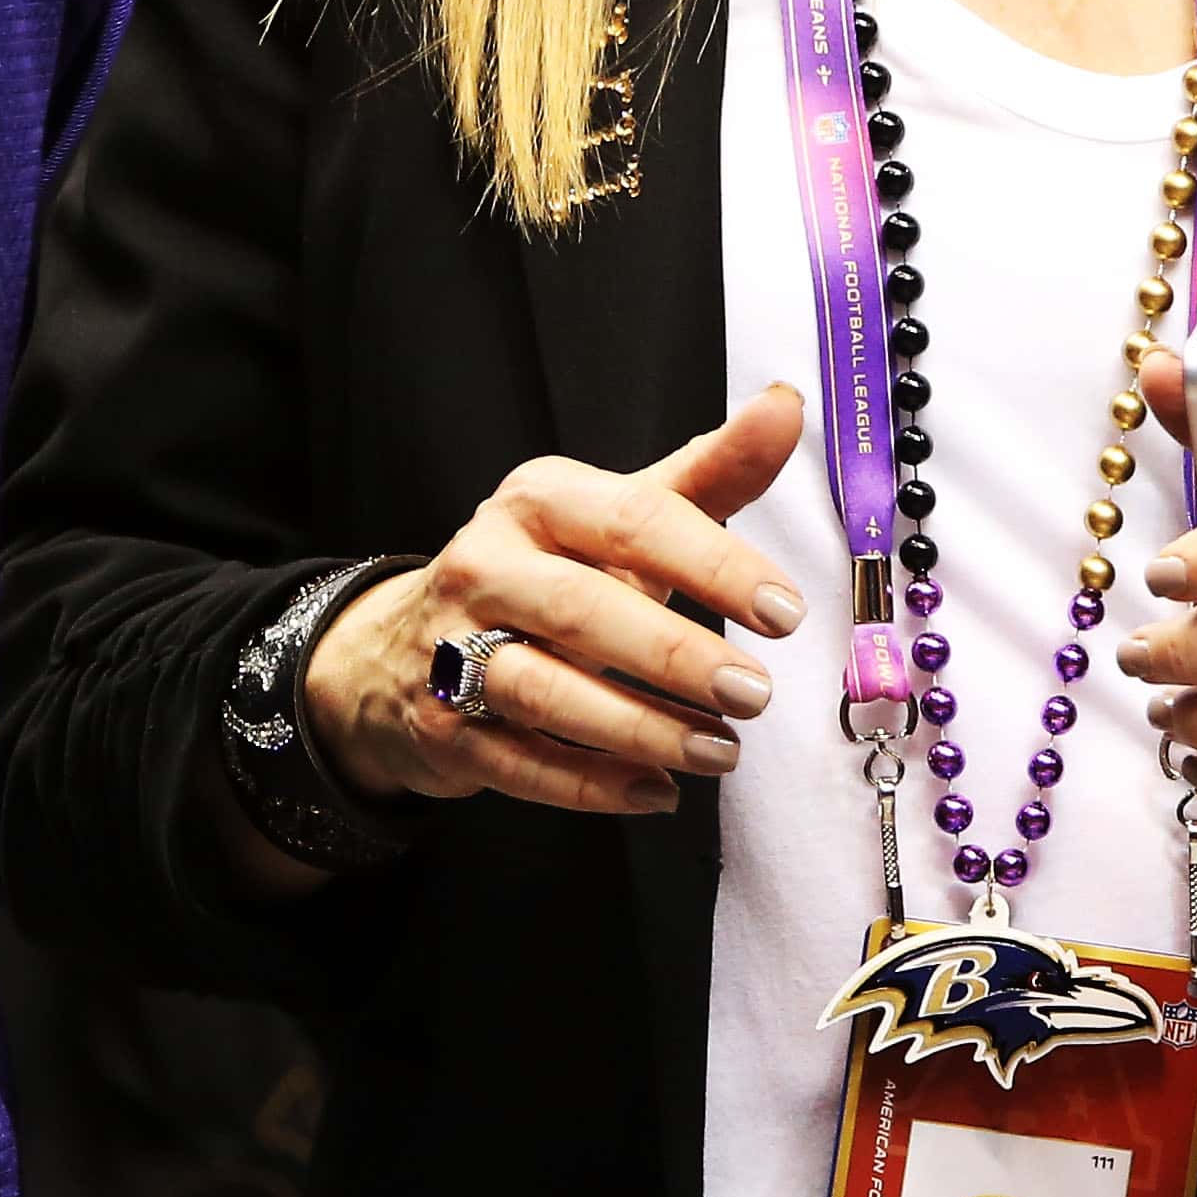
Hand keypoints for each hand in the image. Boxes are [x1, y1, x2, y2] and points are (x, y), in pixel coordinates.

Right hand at [305, 383, 806, 817]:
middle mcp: (486, 564)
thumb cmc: (550, 570)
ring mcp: (450, 648)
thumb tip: (787, 405)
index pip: (633, 520)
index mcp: (538, 500)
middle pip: (582, 610)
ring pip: (545, 692)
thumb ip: (709, 471)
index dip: (715, 565)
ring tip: (720, 751)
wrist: (410, 643)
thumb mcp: (622, 514)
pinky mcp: (440, 725)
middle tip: (755, 694)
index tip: (786, 612)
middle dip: (675, 656)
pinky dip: (592, 784)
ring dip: (640, 729)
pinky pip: (519, 762)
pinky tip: (657, 791)